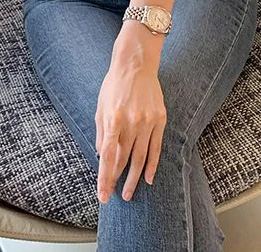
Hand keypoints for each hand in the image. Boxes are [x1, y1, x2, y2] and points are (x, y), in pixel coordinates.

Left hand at [95, 62, 166, 202]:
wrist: (136, 63)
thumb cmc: (114, 84)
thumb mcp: (100, 106)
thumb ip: (101, 132)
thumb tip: (102, 156)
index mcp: (113, 118)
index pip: (108, 156)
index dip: (105, 178)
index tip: (103, 195)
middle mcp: (131, 122)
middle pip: (124, 159)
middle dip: (118, 181)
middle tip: (116, 196)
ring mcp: (147, 121)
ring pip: (141, 157)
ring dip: (135, 178)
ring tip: (130, 192)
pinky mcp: (159, 119)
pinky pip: (156, 147)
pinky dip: (152, 165)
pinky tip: (148, 178)